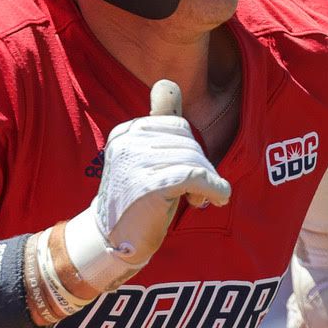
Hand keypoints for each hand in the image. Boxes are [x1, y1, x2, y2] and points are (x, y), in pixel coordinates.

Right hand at [64, 80, 230, 291]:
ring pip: (196, 160)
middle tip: (194, 192)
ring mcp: (138, 162)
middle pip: (188, 141)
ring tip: (196, 200)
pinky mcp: (152, 184)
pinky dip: (214, 188)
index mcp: (126, 132)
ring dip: (206, 183)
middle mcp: (128, 142)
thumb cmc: (134, 202)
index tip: (184, 175)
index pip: (176, 125)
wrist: (112, 242)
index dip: (189, 150)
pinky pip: (198, 176)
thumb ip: (158, 123)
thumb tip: (167, 84)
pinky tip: (216, 199)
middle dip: (199, 166)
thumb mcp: (143, 158)